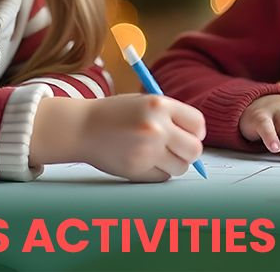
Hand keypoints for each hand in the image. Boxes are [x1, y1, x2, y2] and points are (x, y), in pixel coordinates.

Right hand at [31, 95, 205, 181]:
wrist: (81, 128)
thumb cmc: (114, 114)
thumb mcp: (144, 103)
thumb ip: (170, 116)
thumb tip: (197, 137)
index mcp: (159, 105)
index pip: (198, 123)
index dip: (196, 131)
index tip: (191, 134)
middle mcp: (156, 128)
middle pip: (195, 149)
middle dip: (189, 151)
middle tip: (177, 149)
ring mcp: (147, 151)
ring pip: (181, 167)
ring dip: (173, 164)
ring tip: (156, 154)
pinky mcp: (137, 170)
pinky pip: (163, 177)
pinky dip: (158, 172)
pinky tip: (143, 161)